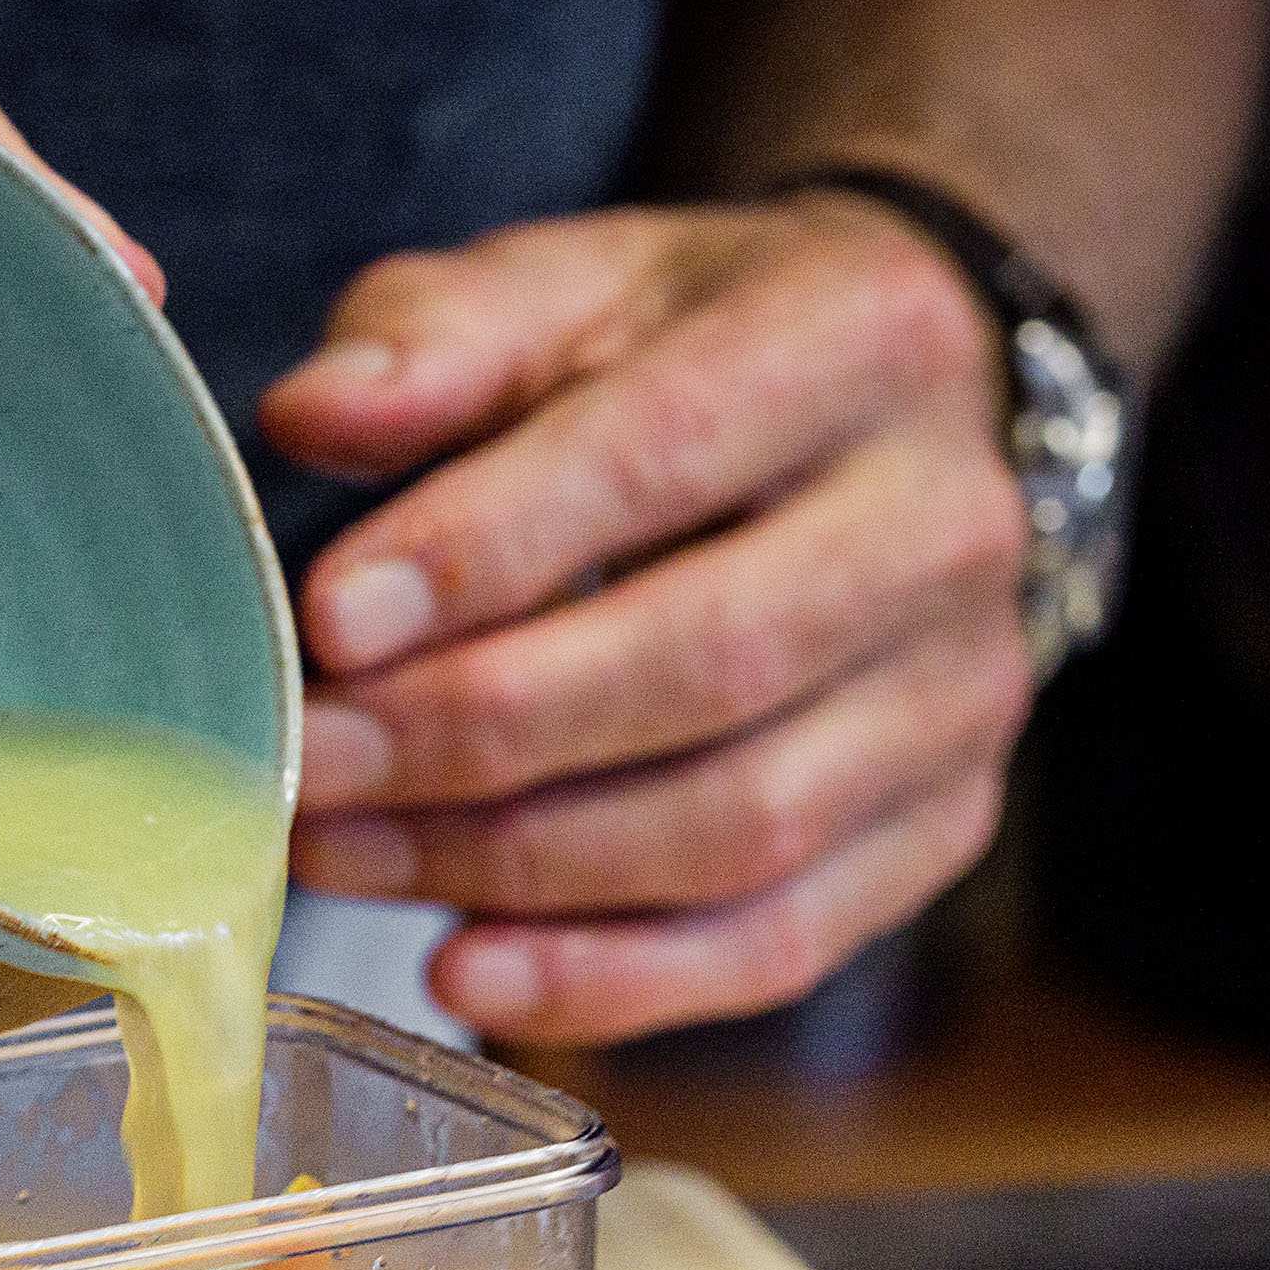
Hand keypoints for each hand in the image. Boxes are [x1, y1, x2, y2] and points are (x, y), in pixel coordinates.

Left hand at [260, 196, 1035, 1041]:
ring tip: (343, 855)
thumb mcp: (567, 289)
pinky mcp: (941, 824)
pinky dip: (610, 979)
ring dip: (512, 865)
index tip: (330, 621)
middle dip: (474, 734)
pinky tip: (466, 972)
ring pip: (737, 825)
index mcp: (856, 342)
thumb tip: (311, 409)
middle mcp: (947, 523)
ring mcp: (962, 693)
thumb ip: (436, 336)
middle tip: (308, 766)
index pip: (663, 454)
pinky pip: (775, 942)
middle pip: (705, 664)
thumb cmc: (689, 352)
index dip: (485, 550)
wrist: (888, 418)